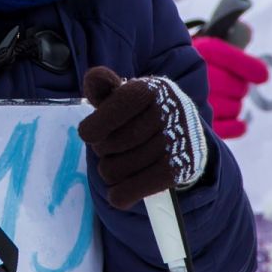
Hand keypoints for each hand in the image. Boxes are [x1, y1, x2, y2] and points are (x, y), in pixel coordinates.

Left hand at [78, 66, 210, 209]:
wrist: (184, 136)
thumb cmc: (142, 114)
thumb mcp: (124, 96)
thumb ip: (105, 88)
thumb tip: (94, 77)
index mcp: (153, 89)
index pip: (120, 105)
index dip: (97, 124)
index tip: (87, 135)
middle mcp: (171, 111)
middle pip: (114, 141)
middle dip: (103, 149)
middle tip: (108, 149)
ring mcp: (179, 141)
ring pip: (118, 168)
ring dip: (109, 171)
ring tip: (116, 165)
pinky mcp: (182, 168)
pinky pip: (137, 188)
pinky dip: (120, 194)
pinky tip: (117, 193)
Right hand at [191, 36, 267, 138]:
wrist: (157, 80)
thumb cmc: (186, 64)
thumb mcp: (205, 45)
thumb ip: (228, 35)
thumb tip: (246, 30)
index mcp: (198, 53)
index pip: (232, 60)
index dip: (251, 69)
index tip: (262, 76)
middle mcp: (195, 76)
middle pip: (238, 88)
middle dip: (238, 87)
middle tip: (230, 86)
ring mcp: (194, 103)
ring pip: (234, 108)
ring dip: (233, 106)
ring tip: (222, 101)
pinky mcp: (195, 126)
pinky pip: (228, 128)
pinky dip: (236, 126)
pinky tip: (239, 124)